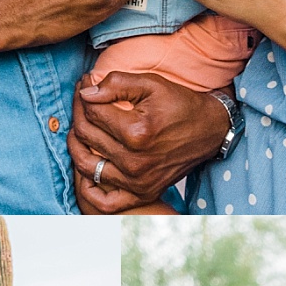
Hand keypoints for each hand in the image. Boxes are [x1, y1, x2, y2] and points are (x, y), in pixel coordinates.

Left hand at [70, 70, 228, 210]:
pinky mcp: (142, 193)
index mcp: (137, 133)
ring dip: (75, 145)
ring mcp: (137, 182)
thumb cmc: (180, 105)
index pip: (92, 112)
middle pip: (87, 136)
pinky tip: (87, 169)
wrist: (209, 131)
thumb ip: (117, 83)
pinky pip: (105, 201)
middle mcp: (135, 162)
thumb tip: (86, 91)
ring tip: (78, 130)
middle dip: (78, 113)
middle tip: (82, 101)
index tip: (84, 84)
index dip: (83, 94)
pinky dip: (89, 188)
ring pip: (87, 165)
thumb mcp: (152, 84)